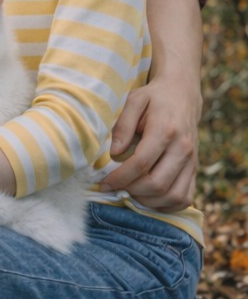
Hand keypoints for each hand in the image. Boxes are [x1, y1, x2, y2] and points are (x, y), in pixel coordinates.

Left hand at [102, 76, 200, 212]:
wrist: (183, 94)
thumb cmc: (154, 97)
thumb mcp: (134, 100)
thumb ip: (122, 125)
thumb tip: (114, 153)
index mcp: (166, 131)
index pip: (141, 164)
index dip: (120, 178)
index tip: (104, 183)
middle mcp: (182, 149)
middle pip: (157, 184)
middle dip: (132, 191)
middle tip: (115, 188)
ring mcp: (192, 161)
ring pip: (173, 196)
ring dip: (148, 201)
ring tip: (130, 192)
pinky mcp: (195, 169)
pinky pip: (185, 198)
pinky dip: (167, 205)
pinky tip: (149, 198)